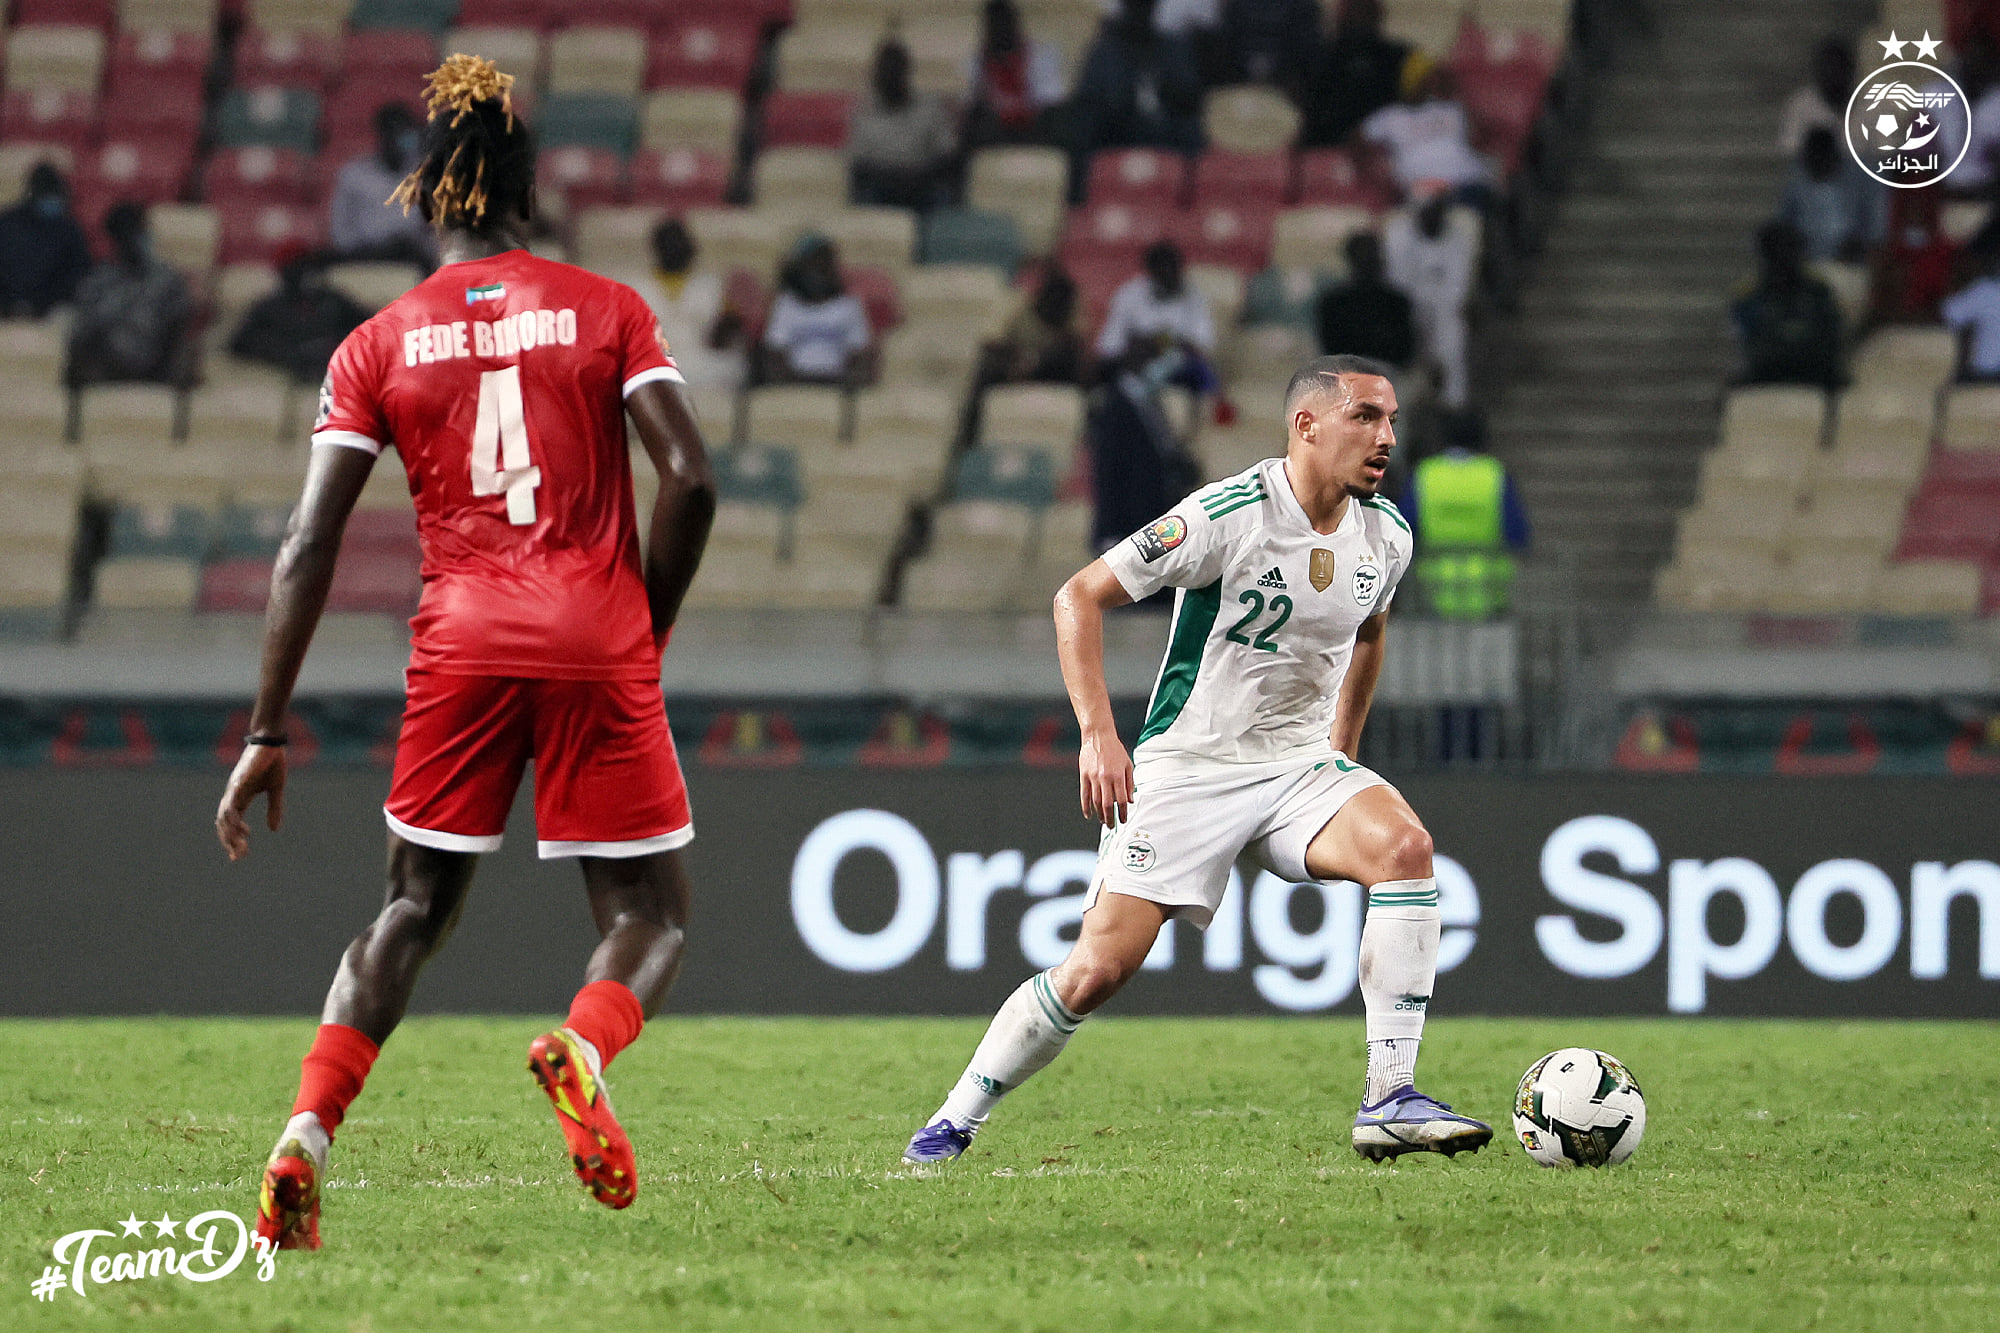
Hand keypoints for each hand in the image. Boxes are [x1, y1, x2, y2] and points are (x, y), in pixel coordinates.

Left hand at [216, 743, 286, 860]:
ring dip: (230, 833)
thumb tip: (274, 830)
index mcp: (241, 798)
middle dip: (230, 841)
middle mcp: (233, 795)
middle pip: (224, 824)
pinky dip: (233, 817)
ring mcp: (234, 789)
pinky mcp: (238, 782)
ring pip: (224, 816)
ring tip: (241, 845)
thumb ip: (274, 809)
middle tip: (239, 856)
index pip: (232, 823)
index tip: (238, 856)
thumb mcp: (276, 790)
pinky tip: (240, 828)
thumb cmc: (272, 763)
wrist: (271, 742)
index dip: (233, 840)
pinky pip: (231, 802)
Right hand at [1077, 727, 1133, 827]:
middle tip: (1112, 826)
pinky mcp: (1084, 775)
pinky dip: (1086, 806)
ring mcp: (1093, 777)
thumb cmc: (1115, 749)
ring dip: (1099, 814)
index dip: (1122, 812)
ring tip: (1103, 821)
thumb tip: (1130, 800)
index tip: (1123, 820)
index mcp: (1118, 775)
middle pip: (1107, 804)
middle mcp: (1105, 778)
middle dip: (1110, 818)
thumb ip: (1130, 783)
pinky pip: (1084, 794)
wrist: (1098, 736)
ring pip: (1095, 801)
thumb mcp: (1128, 764)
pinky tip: (1088, 814)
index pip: (1121, 800)